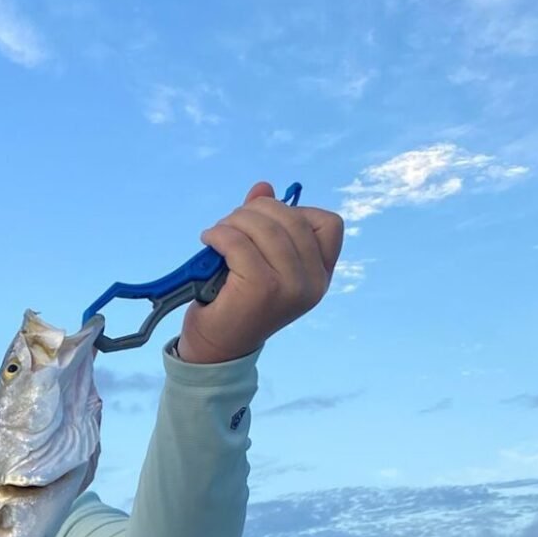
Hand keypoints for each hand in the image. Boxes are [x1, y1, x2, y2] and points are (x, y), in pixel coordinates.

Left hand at [177, 181, 344, 364]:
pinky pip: (240, 243)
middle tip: (231, 224)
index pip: (328, 224)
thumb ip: (265, 224)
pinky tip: (209, 241)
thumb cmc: (237, 303)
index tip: (267, 224)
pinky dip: (220, 235)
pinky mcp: (261, 290)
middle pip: (291, 218)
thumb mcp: (258, 259)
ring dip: (234, 221)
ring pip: (265, 228)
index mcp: (320, 275)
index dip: (297, 212)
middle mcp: (312, 283)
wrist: (216, 349)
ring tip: (218, 234)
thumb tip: (263, 187)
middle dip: (255, 211)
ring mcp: (290, 288)